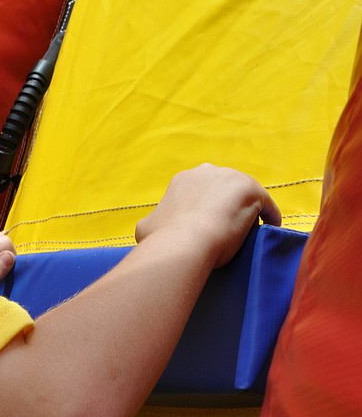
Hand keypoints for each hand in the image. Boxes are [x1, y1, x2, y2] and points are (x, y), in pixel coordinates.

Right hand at [136, 165, 281, 269]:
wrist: (183, 243)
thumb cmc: (163, 240)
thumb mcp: (146, 228)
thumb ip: (153, 222)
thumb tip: (150, 228)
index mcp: (183, 180)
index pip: (202, 192)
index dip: (206, 211)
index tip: (209, 228)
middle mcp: (207, 172)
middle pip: (225, 190)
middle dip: (227, 207)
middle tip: (228, 232)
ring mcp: (231, 178)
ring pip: (245, 197)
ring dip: (249, 212)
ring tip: (250, 234)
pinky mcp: (252, 191)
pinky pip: (267, 206)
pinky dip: (270, 218)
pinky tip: (270, 233)